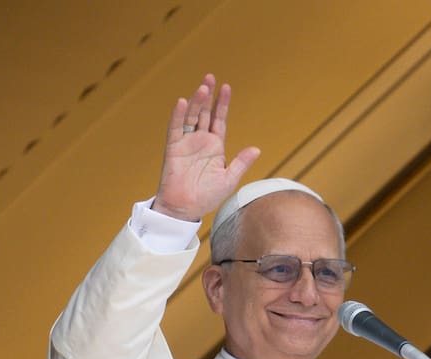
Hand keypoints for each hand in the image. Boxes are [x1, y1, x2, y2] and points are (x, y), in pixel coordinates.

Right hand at [152, 73, 260, 221]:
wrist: (185, 209)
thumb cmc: (207, 197)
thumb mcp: (229, 179)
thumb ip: (241, 163)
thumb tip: (257, 149)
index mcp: (215, 147)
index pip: (220, 120)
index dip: (223, 104)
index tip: (227, 87)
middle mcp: (200, 141)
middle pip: (205, 113)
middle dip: (208, 95)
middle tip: (211, 77)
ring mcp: (186, 143)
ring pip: (192, 117)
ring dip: (197, 102)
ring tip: (203, 87)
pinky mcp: (173, 148)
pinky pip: (176, 128)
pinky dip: (179, 115)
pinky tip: (184, 102)